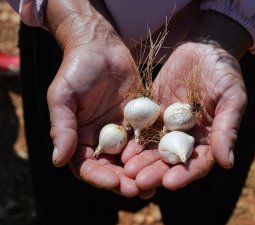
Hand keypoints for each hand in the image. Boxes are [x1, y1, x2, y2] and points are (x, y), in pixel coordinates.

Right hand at [45, 0, 141, 196]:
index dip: (99, 177)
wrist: (100, 46)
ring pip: (132, 156)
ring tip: (158, 182)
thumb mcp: (63, 96)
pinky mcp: (139, 119)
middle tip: (140, 190)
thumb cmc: (76, 68)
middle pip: (112, 166)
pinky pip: (147, 136)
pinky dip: (155, 148)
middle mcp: (101, 138)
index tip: (114, 182)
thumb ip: (62, 126)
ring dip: (143, 170)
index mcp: (79, 137)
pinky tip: (167, 157)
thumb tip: (57, 160)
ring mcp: (121, 130)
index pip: (87, 165)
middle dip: (125, 180)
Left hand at [124, 11, 250, 191]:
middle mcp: (186, 136)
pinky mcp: (152, 112)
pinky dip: (132, 138)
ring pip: (153, 147)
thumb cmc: (224, 72)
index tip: (170, 183)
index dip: (185, 174)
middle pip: (170, 160)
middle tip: (139, 182)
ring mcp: (167, 125)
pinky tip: (121, 147)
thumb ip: (227, 127)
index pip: (197, 162)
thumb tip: (227, 163)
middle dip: (155, 171)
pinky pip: (141, 127)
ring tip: (127, 169)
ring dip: (140, 160)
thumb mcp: (232, 96)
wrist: (203, 48)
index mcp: (208, 137)